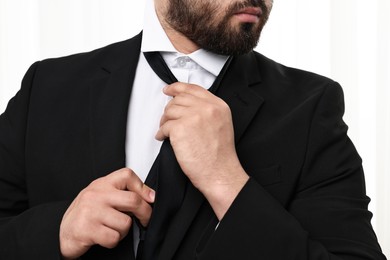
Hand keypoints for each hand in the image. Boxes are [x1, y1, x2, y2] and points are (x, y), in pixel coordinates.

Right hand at [59, 168, 154, 258]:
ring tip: (113, 228)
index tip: (150, 199)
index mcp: (102, 184)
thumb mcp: (103, 196)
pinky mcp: (87, 229)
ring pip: (125, 223)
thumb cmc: (86, 213)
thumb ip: (122, 193)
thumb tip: (150, 197)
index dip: (143, 187)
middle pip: (133, 200)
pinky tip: (105, 236)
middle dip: (144, 213)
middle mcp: (96, 195)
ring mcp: (91, 211)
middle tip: (144, 220)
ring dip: (123, 231)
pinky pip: (114, 238)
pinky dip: (113, 241)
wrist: (63, 231)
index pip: (127, 175)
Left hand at [156, 83, 248, 219]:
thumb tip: (187, 107)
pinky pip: (164, 126)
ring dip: (164, 122)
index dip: (177, 87)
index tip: (169, 89)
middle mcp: (206, 108)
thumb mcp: (221, 124)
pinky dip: (161, 133)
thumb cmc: (220, 155)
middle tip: (167, 119)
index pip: (193, 89)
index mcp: (218, 106)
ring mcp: (193, 117)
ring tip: (166, 131)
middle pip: (179, 99)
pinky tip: (163, 138)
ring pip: (169, 111)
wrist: (219, 172)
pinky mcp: (180, 128)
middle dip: (170, 110)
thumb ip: (207, 111)